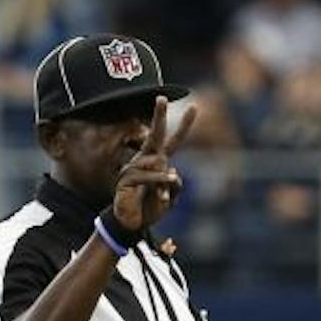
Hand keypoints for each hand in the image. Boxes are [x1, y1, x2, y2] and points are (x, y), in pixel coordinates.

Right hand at [111, 95, 195, 233]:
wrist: (133, 223)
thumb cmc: (151, 208)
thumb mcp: (170, 196)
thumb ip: (175, 185)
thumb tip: (173, 173)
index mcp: (158, 162)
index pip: (173, 141)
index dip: (183, 126)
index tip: (193, 107)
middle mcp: (145, 160)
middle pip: (154, 135)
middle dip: (158, 116)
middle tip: (161, 96)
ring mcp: (134, 167)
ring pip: (157, 163)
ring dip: (164, 182)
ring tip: (163, 197)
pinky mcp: (126, 179)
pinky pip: (147, 176)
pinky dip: (158, 184)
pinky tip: (163, 196)